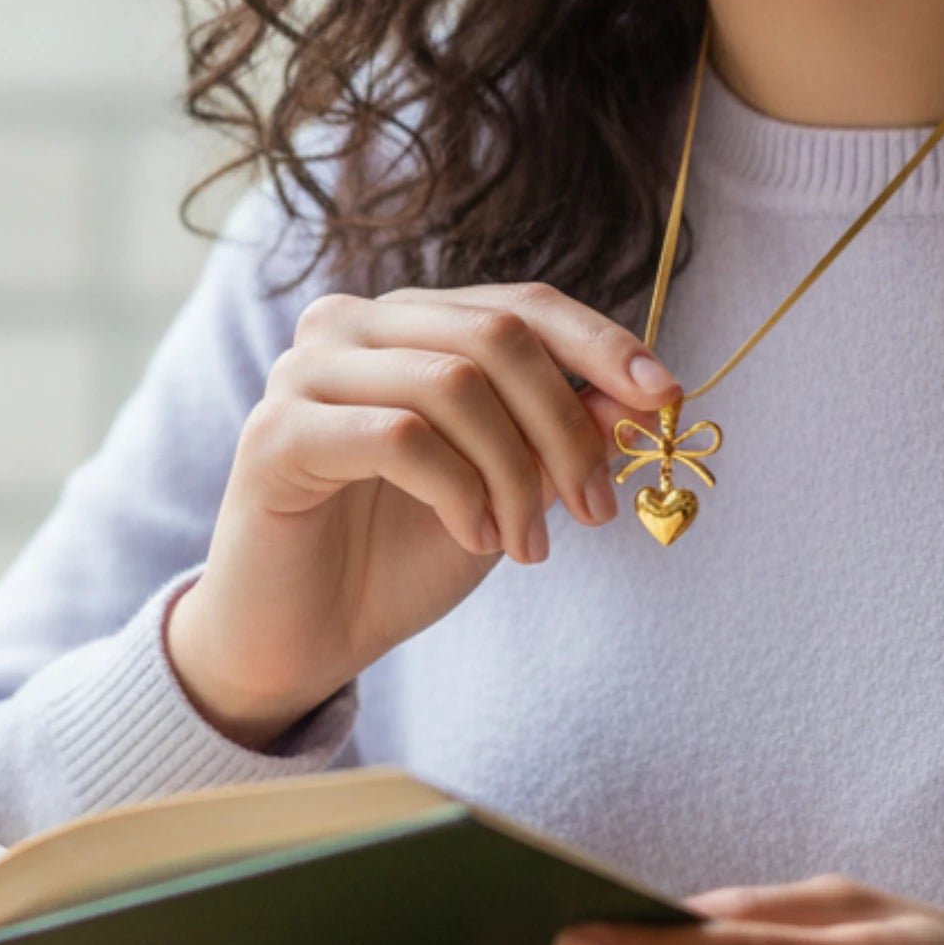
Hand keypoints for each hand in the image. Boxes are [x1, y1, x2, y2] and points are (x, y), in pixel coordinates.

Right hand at [165, 280, 679, 746]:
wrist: (299, 640)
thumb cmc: (397, 556)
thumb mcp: (505, 491)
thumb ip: (557, 436)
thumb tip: (637, 397)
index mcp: (407, 324)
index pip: (521, 304)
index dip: (601, 343)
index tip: (666, 398)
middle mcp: (350, 326)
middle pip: (495, 335)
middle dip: (565, 425)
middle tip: (595, 510)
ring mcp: (306, 372)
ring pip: (452, 382)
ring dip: (514, 472)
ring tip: (526, 546)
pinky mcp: (277, 433)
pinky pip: (398, 436)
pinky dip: (457, 490)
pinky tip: (472, 538)